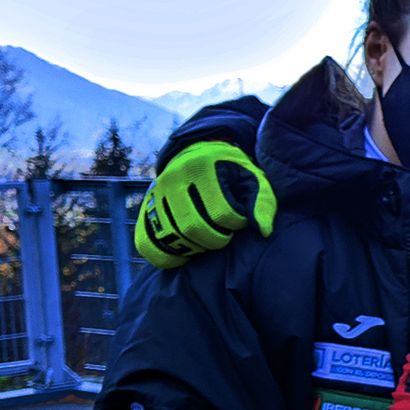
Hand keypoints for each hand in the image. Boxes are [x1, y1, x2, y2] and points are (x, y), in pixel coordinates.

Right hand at [134, 140, 276, 267]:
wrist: (197, 153)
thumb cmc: (232, 171)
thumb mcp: (253, 179)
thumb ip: (263, 203)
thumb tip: (264, 232)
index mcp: (201, 168)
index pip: (221, 212)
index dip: (236, 223)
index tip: (239, 220)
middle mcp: (172, 178)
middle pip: (193, 227)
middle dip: (215, 239)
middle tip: (224, 234)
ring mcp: (154, 194)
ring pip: (170, 237)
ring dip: (194, 247)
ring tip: (207, 239)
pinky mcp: (145, 209)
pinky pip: (146, 243)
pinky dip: (164, 255)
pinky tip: (183, 254)